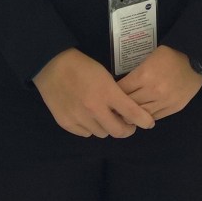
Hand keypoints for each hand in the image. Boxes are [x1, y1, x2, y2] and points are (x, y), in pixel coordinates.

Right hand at [33, 48, 155, 137]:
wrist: (52, 66)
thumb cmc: (82, 67)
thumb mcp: (105, 76)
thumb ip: (116, 95)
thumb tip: (127, 113)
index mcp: (107, 93)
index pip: (132, 113)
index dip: (144, 121)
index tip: (149, 123)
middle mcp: (94, 108)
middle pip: (118, 131)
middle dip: (127, 129)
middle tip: (127, 124)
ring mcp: (79, 117)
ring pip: (102, 133)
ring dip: (106, 127)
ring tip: (104, 116)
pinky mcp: (66, 123)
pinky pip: (85, 133)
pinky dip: (90, 128)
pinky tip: (88, 117)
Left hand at [119, 46, 201, 120]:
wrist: (196, 60)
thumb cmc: (170, 55)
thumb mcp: (149, 58)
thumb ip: (136, 74)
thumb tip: (122, 89)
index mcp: (144, 75)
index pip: (121, 90)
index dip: (113, 93)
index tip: (108, 95)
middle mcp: (153, 91)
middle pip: (129, 104)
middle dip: (119, 106)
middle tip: (113, 107)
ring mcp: (164, 101)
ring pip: (141, 114)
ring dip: (132, 115)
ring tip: (125, 114)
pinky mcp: (174, 108)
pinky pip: (154, 117)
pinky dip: (146, 116)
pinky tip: (141, 114)